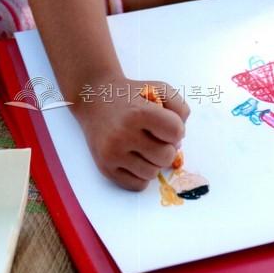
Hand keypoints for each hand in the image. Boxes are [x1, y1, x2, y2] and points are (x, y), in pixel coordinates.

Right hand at [73, 76, 189, 191]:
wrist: (94, 98)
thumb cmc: (131, 94)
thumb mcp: (158, 88)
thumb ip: (179, 107)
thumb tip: (180, 140)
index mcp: (138, 112)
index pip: (176, 132)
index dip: (177, 128)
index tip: (167, 123)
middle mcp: (123, 134)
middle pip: (166, 156)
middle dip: (167, 147)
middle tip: (157, 137)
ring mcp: (112, 154)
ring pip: (152, 173)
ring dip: (154, 162)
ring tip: (145, 146)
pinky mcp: (105, 168)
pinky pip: (137, 185)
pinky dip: (142, 175)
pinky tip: (137, 158)